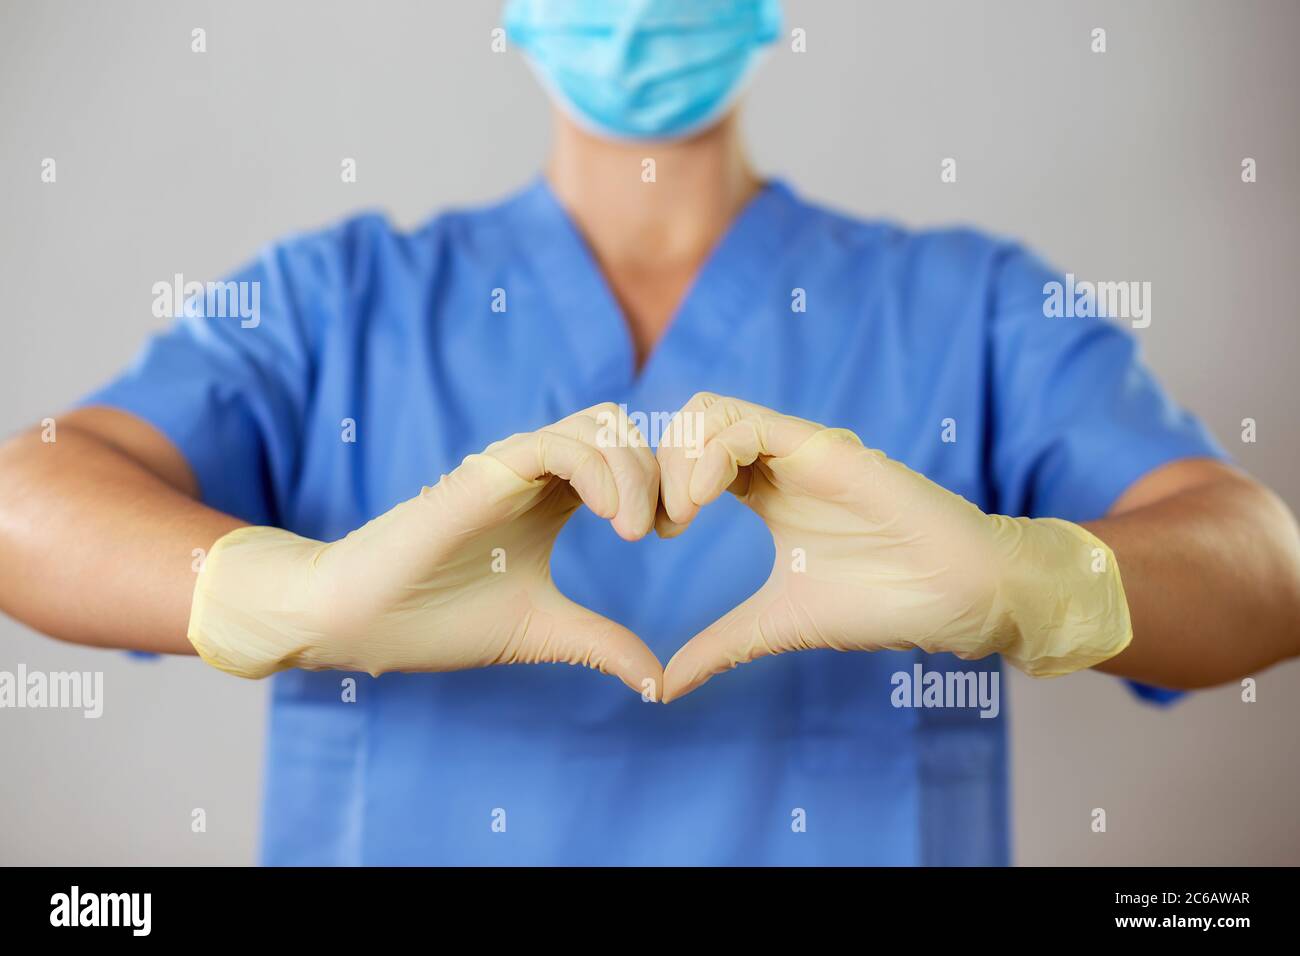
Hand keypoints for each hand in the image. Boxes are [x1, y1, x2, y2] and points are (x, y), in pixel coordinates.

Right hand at [187, 404, 662, 695]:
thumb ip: (602, 645)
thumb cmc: (439, 621)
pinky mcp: (485, 473)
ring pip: (599, 425)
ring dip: (635, 470)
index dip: (662, 484)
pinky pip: (557, 444)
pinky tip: (615, 520)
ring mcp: (511, 467)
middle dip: (660, 471)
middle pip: (623, 430)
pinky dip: (599, 470)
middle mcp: (537, 474)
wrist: (360, 622)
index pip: (627, 458)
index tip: (671, 533)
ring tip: (636, 530)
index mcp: (553, 500)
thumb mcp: (543, 631)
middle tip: (664, 528)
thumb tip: (659, 686)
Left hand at [655, 393, 1131, 701]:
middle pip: (686, 425)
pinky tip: (702, 502)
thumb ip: (719, 647)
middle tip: (659, 527)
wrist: (956, 597)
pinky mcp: (821, 447)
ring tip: (681, 515)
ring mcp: (798, 449)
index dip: (655, 487)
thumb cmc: (881, 602)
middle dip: (655, 469)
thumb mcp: (777, 624)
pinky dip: (708, 455)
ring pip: (708, 410)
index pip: (686, 457)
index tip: (653, 536)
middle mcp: (775, 461)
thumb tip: (662, 689)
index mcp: (763, 490)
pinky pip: (745, 423)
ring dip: (677, 458)